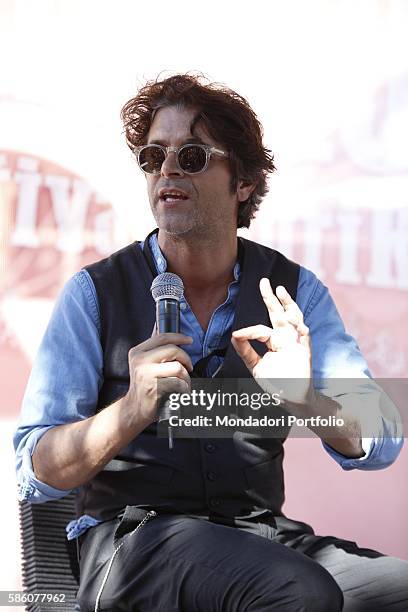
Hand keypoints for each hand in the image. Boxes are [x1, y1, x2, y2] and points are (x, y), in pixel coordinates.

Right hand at [124, 333, 192, 427]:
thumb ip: (152, 347)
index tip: (189, 340)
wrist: (134, 408)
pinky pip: (178, 383)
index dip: (179, 337)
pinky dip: (183, 388)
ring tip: (181, 383)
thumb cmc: (144, 385)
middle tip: (188, 367)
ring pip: (178, 368)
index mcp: (137, 352)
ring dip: (185, 377)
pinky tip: (178, 392)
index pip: (162, 337)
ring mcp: (146, 375)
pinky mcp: (154, 388)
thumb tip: (158, 325)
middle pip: (173, 350)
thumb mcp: (142, 363)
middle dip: (186, 359)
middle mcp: (140, 361)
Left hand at [231, 279, 312, 404]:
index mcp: (273, 341)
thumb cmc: (276, 382)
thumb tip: (235, 333)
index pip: (260, 329)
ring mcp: (296, 343)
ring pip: (293, 318)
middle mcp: (285, 338)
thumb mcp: (255, 365)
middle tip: (264, 281)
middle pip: (278, 313)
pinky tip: (292, 317)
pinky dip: (299, 326)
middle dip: (271, 297)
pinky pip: (303, 335)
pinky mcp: (305, 351)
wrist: (291, 398)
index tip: (237, 335)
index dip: (248, 331)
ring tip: (280, 290)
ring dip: (287, 303)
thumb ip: (245, 350)